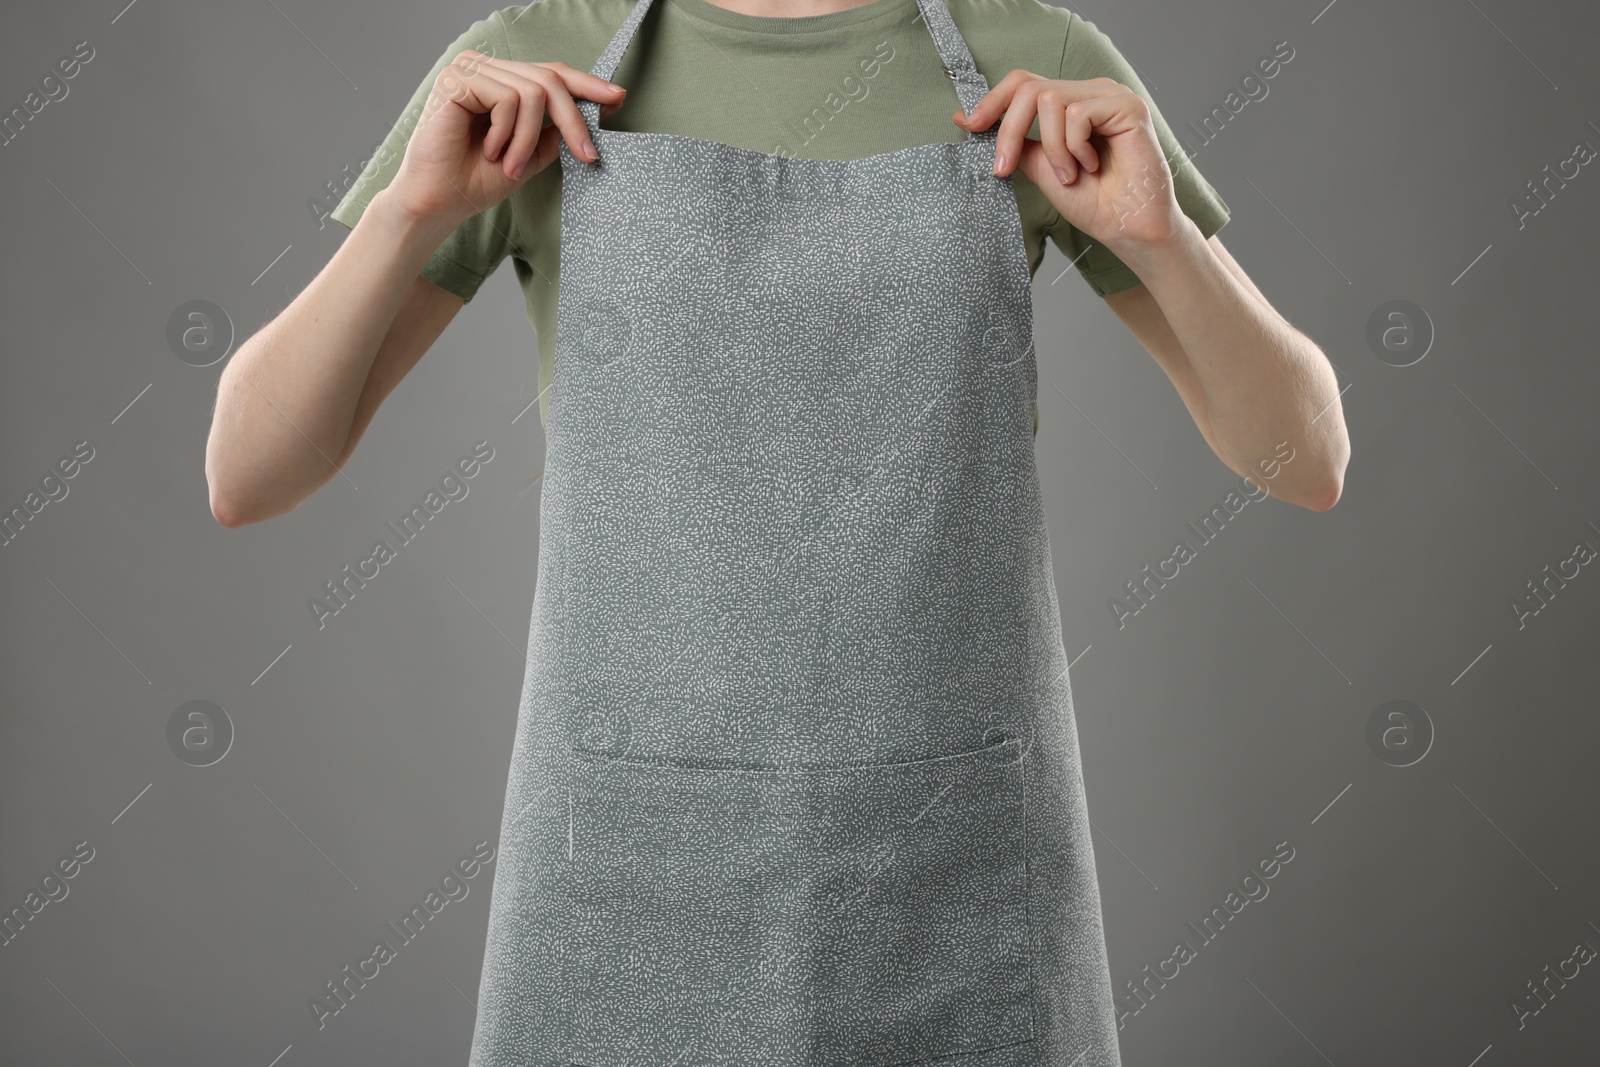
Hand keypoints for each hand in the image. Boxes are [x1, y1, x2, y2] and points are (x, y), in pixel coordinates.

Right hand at [388, 52, 627, 228]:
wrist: (440, 202)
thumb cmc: (476, 180)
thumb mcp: (529, 156)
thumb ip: (552, 134)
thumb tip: (587, 116)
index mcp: (503, 82)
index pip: (552, 73)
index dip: (587, 85)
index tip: (618, 99)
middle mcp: (487, 69)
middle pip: (550, 79)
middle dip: (574, 120)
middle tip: (587, 155)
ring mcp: (471, 70)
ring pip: (533, 92)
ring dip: (529, 139)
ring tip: (511, 166)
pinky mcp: (457, 79)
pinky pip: (508, 99)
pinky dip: (507, 133)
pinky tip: (491, 152)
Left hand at [954, 71, 1183, 248]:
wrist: (1127, 228)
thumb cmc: (1094, 202)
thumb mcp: (1042, 168)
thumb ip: (1017, 143)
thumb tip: (968, 119)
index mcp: (1072, 102)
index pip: (1024, 83)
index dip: (992, 101)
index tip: (967, 125)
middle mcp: (1092, 92)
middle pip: (1030, 88)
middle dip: (1009, 130)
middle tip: (1004, 168)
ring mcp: (1111, 95)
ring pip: (1052, 101)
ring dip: (1052, 149)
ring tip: (1071, 175)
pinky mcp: (1127, 105)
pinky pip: (1078, 115)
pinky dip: (1075, 148)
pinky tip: (1092, 166)